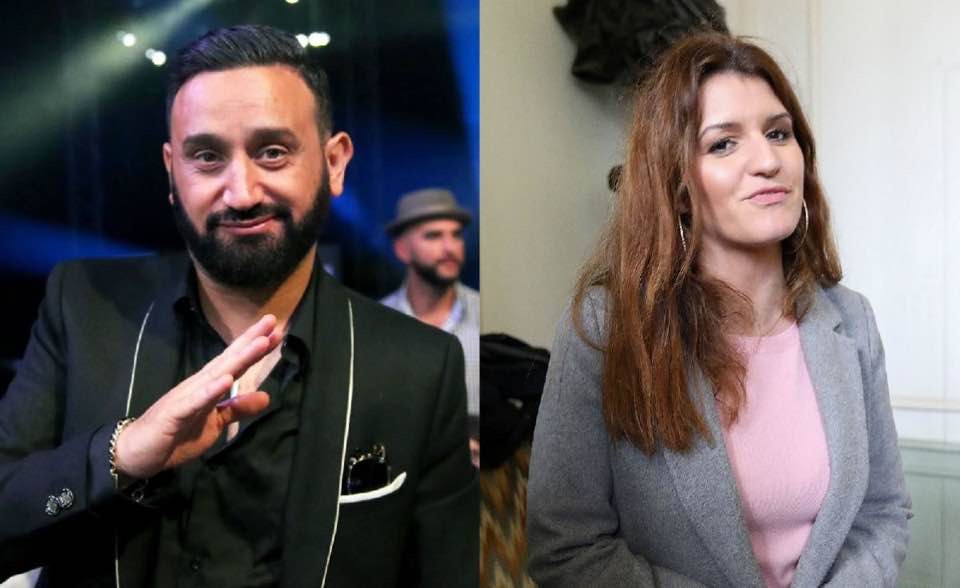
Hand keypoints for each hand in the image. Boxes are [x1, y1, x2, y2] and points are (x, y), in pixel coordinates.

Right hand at [114, 315, 280, 478]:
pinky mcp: (174, 414)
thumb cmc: (175, 435)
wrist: (137, 453)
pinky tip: (226, 379)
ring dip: (239, 359)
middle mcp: (198, 385)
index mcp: (208, 386)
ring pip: (216, 374)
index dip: (254, 346)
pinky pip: (195, 401)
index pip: (235, 362)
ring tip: (260, 344)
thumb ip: (236, 409)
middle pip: (229, 360)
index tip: (276, 331)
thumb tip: (266, 397)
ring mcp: (186, 397)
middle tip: (272, 321)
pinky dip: (210, 390)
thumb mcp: (214, 423)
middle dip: (251, 341)